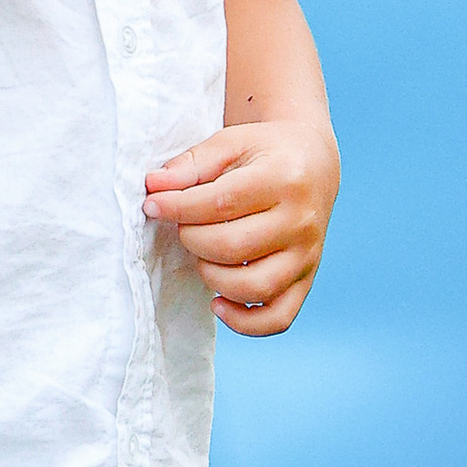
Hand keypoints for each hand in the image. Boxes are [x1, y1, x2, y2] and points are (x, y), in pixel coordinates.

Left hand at [143, 117, 339, 332]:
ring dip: (212, 277)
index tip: (153, 205)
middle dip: (193, 240)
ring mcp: (306, 255)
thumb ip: (191, 164)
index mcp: (283, 179)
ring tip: (202, 256)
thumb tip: (154, 187)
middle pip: (233, 247)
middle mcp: (301, 220)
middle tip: (185, 228)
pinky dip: (243, 322)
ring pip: (254, 287)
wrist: (314, 165)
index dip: (177, 207)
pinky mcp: (306, 280)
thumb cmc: (265, 154)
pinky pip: (278, 318)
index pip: (221, 202)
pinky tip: (217, 302)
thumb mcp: (231, 143)